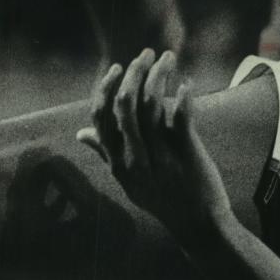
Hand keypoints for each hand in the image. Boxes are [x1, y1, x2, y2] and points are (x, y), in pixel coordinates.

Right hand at [77, 49, 232, 241]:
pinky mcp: (186, 154)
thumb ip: (106, 154)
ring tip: (167, 58)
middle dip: (133, 71)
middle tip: (145, 54)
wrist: (197, 225)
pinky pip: (181, 117)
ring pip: (152, 104)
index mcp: (117, 162)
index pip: (100, 117)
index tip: (117, 68)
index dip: (105, 87)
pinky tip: (188, 82)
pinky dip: (184, 95)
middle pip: (125, 104)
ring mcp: (160, 156)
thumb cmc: (162, 200)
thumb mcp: (128, 181)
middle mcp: (135, 158)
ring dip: (159, 74)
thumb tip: (81, 134)